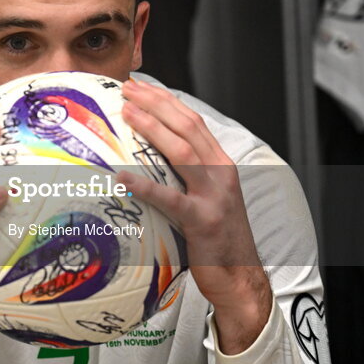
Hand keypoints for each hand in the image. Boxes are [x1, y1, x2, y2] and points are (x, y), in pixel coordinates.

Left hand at [117, 79, 271, 353]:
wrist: (240, 276)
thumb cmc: (216, 237)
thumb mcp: (206, 195)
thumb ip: (186, 174)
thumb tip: (149, 155)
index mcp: (221, 163)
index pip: (193, 122)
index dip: (167, 101)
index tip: (141, 87)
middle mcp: (221, 173)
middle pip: (188, 127)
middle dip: (157, 104)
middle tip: (129, 90)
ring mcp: (214, 196)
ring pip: (183, 152)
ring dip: (153, 129)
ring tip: (128, 114)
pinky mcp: (202, 221)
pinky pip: (171, 199)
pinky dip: (146, 186)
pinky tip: (123, 176)